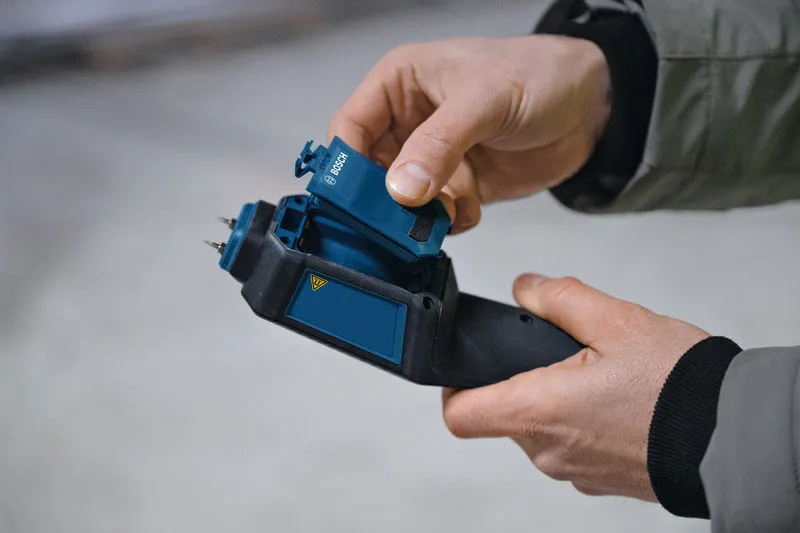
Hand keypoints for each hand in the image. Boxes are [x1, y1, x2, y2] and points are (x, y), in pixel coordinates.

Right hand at [327, 35, 609, 232]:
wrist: (592, 105)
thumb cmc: (538, 75)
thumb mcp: (485, 100)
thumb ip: (439, 144)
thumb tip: (400, 187)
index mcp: (400, 83)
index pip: (350, 126)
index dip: (345, 164)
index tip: (352, 200)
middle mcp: (409, 121)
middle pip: (371, 171)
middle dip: (385, 199)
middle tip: (402, 218)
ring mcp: (433, 156)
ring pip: (403, 199)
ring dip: (423, 214)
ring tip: (452, 207)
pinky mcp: (458, 184)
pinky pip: (438, 213)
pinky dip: (452, 220)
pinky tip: (472, 207)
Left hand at [441, 274, 708, 499]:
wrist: (733, 437)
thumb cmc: (678, 385)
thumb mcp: (616, 319)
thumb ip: (558, 298)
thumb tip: (524, 288)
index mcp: (540, 410)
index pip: (459, 414)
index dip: (455, 386)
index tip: (471, 365)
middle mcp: (549, 450)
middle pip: (503, 414)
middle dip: (523, 378)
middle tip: (563, 354)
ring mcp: (573, 471)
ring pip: (538, 429)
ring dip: (555, 398)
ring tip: (598, 373)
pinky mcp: (597, 480)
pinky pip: (570, 446)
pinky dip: (580, 421)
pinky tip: (615, 399)